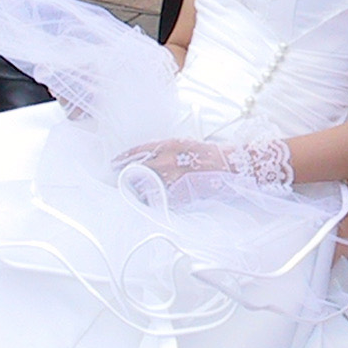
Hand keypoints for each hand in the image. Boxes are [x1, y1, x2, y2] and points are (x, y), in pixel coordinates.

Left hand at [114, 136, 294, 195]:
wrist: (234, 166)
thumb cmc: (211, 154)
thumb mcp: (186, 145)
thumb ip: (167, 151)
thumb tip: (149, 158)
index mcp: (171, 145)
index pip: (139, 151)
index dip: (124, 158)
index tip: (114, 163)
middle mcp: (171, 160)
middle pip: (139, 170)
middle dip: (127, 176)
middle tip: (121, 181)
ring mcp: (177, 178)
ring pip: (148, 187)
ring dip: (140, 190)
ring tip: (136, 194)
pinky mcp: (184, 194)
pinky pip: (163, 199)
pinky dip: (156, 201)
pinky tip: (152, 202)